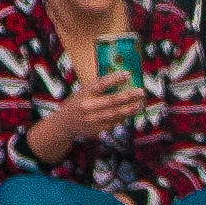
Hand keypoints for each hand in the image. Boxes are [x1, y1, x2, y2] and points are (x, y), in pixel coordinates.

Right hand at [33, 78, 153, 156]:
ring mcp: (92, 120)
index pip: (101, 84)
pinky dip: (125, 117)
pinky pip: (115, 123)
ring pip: (116, 114)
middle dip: (129, 96)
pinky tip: (132, 112)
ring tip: (140, 103)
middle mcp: (88, 107)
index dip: (115, 79)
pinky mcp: (97, 130)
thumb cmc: (78, 103)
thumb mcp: (83, 92)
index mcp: (84, 93)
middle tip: (141, 91)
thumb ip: (99, 87)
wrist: (64, 124)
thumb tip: (123, 80)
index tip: (128, 74)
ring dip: (131, 108)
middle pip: (112, 101)